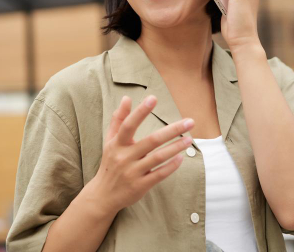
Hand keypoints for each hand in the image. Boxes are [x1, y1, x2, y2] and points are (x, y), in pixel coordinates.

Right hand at [84, 95, 194, 214]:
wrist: (103, 195)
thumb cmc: (110, 163)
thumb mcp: (110, 141)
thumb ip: (118, 119)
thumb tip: (126, 98)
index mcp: (117, 144)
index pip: (128, 125)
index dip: (140, 111)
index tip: (153, 98)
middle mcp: (124, 157)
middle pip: (151, 141)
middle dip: (172, 130)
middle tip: (190, 121)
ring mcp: (132, 172)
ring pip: (158, 157)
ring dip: (176, 147)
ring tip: (189, 139)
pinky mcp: (140, 186)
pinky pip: (159, 174)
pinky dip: (171, 166)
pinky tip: (181, 158)